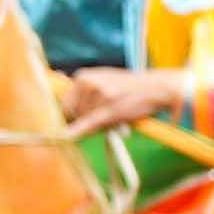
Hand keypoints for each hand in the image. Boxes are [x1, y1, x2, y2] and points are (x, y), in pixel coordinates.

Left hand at [57, 65, 185, 139]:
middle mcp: (88, 82)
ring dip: (97, 124)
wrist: (156, 87)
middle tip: (107, 114)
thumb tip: (57, 77)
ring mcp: (99, 95)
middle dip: (84, 119)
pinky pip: (88, 123)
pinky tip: (65, 137)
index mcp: (83, 76)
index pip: (63, 103)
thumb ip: (82, 85)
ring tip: (116, 114)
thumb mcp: (103, 79)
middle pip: (72, 113)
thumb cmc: (129, 87)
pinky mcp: (109, 108)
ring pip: (84, 120)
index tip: (74, 120)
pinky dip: (77, 132)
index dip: (69, 115)